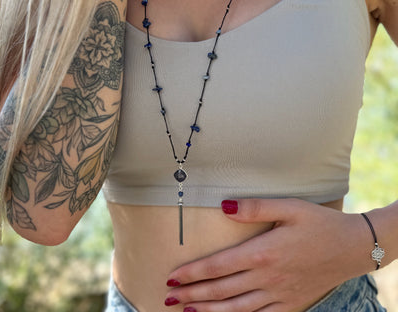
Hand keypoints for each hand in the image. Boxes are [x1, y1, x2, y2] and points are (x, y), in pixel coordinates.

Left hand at [165, 198, 372, 311]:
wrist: (352, 247)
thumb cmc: (319, 224)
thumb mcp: (289, 207)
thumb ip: (255, 208)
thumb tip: (224, 206)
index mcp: (263, 252)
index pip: (218, 266)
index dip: (192, 273)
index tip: (172, 277)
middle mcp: (267, 277)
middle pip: (221, 289)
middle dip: (192, 294)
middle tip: (168, 296)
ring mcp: (279, 294)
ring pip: (235, 308)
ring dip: (208, 310)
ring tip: (186, 310)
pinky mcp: (290, 304)